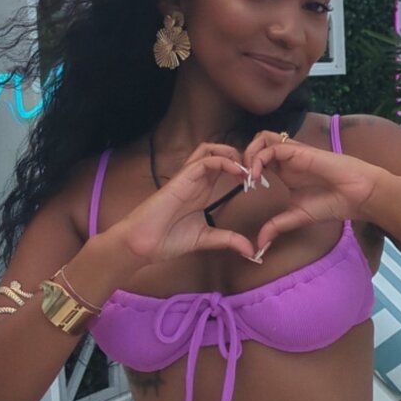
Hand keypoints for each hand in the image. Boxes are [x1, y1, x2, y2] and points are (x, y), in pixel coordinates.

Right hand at [118, 143, 255, 263]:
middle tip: (256, 173)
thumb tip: (251, 251)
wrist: (143, 244)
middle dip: (241, 157)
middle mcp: (196, 179)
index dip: (242, 170)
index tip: (257, 183)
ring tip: (247, 169)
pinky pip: (205, 160)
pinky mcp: (182, 177)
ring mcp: (188, 177)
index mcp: (202, 190)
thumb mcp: (206, 239)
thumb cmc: (167, 239)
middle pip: (220, 152)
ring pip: (211, 149)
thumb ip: (228, 240)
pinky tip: (238, 172)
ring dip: (232, 154)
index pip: (224, 167)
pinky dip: (224, 161)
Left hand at [243, 130, 386, 252]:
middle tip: (243, 181)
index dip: (246, 171)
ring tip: (249, 176)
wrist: (357, 196)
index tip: (244, 190)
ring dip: (249, 154)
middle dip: (243, 159)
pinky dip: (259, 158)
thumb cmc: (332, 203)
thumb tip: (259, 246)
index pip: (258, 161)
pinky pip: (272, 146)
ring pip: (261, 139)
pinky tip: (258, 176)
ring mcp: (292, 153)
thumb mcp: (297, 217)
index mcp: (285, 172)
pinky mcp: (299, 151)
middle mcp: (287, 160)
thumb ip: (276, 227)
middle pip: (256, 145)